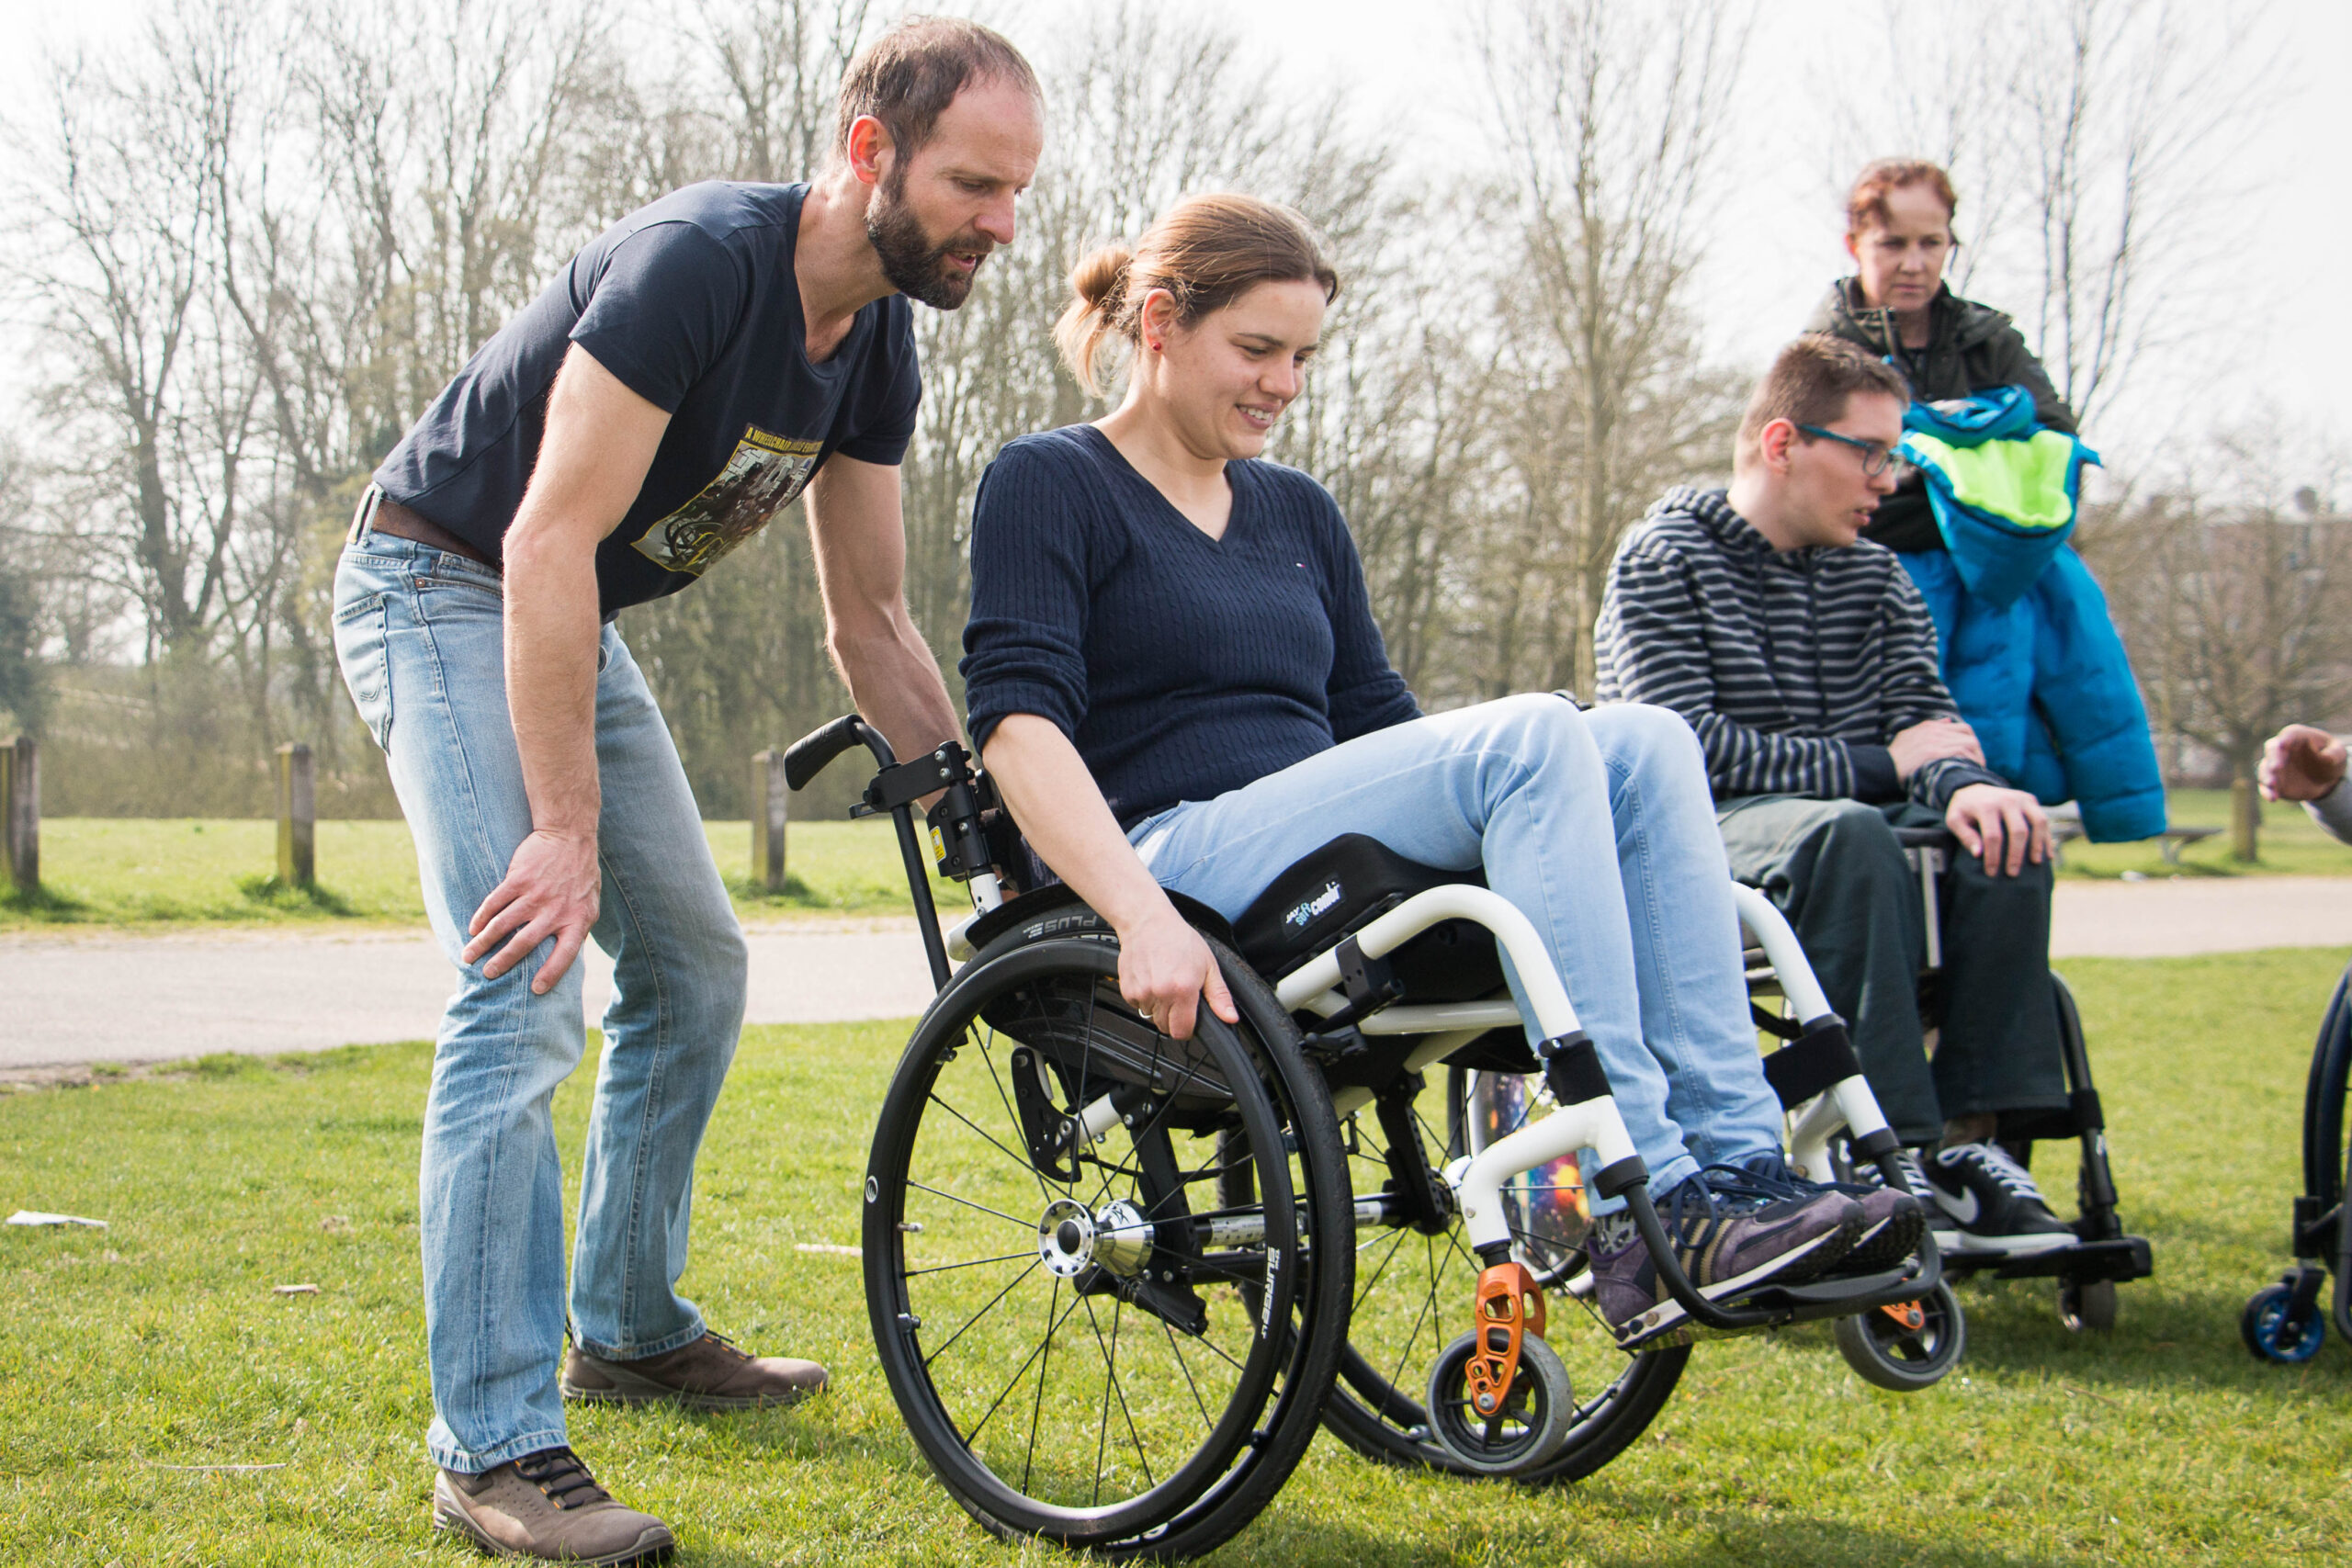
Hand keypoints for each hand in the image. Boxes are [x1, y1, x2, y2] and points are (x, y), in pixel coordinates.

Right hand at [463, 828, 600, 993]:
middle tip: (488, 975)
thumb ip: (576, 928)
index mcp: (577, 919)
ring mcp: (535, 894)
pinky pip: (494, 903)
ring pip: (502, 925)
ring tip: (469, 957)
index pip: (566, 954)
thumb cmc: (581, 875)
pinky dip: (480, 918)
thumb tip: (566, 957)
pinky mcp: (518, 879)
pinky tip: (472, 929)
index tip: (536, 989)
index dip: (551, 973)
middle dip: (503, 962)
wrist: (569, 837)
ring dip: (482, 943)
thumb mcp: (589, 904)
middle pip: (524, 943)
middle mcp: (555, 910)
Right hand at [1116, 902, 1238, 1040]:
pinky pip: (1137, 1006)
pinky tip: (1150, 979)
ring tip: (1163, 983)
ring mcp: (1142, 992)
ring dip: (1157, 1007)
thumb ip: (1219, 995)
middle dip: (1173, 1017)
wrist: (1147, 922)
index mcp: (1183, 989)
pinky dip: (1144, 998)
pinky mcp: (1127, 989)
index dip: (1187, 1029)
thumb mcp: (1208, 965)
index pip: (1182, 1031)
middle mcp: (1161, 993)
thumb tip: (1230, 1018)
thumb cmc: (1179, 940)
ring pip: (1151, 1017)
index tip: (1189, 1019)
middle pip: (1166, 1027)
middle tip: (1177, 995)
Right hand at [1888, 717, 1984, 780]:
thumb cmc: (1895, 756)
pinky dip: (1969, 760)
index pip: (1961, 727)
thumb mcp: (1908, 736)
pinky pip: (1962, 751)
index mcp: (1929, 726)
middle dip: (1977, 748)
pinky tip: (1970, 769)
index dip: (1970, 740)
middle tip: (1978, 762)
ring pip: (1968, 742)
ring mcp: (1935, 740)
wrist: (1884, 767)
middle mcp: (1934, 730)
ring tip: (1977, 768)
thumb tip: (1947, 720)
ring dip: (1976, 756)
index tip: (1972, 754)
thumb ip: (1928, 727)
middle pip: (1968, 734)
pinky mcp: (1935, 752)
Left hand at [1944, 783, 2049, 876]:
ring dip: (2038, 845)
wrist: (1973, 788)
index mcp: (1986, 806)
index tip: (1992, 873)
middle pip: (2018, 830)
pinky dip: (2047, 837)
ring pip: (2038, 822)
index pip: (1993, 836)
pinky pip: (2043, 819)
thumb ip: (1965, 836)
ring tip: (2035, 863)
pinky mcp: (2031, 800)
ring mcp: (2022, 799)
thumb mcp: (1955, 820)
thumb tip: (1978, 854)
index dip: (1993, 857)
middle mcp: (2007, 799)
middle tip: (2012, 873)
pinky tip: (2047, 854)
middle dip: (2016, 855)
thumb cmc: (1964, 810)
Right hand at [2260, 724, 2347, 801]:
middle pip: (2272, 749)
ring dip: (2266, 776)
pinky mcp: (2274, 782)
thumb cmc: (2330, 758)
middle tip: (2276, 767)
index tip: (2283, 745)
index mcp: (2297, 737)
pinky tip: (2273, 798)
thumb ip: (2334, 754)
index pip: (2289, 735)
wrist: (2324, 777)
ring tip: (2272, 784)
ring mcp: (2275, 766)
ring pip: (2265, 768)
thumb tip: (2325, 756)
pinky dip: (2267, 792)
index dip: (2286, 739)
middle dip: (2273, 758)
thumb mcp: (2338, 754)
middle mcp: (2281, 750)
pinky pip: (2265, 787)